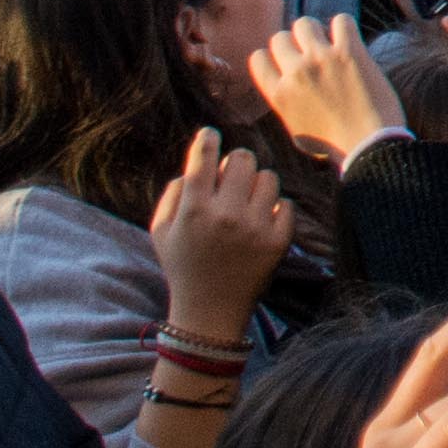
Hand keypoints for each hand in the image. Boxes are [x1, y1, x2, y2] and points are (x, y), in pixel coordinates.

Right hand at [148, 125, 292, 333]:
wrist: (210, 312)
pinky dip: (275, 209)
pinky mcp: (277, 242)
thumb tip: (198, 164)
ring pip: (268, 178)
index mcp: (194, 211)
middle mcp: (226, 216)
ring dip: (256, 185)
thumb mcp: (161, 231)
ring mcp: (255, 229)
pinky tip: (260, 221)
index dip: (207, 140)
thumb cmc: (183, 265)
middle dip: (235, 163)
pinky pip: (286, 205)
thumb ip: (174, 193)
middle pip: (243, 159)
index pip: (204, 158)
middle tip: (230, 176)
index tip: (210, 135)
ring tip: (246, 201)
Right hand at [247, 17, 412, 164]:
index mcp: (278, 94)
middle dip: (295, 45)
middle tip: (311, 55)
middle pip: (280, 37)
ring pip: (305, 23)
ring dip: (316, 31)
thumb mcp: (295, 129)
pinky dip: (343, 27)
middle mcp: (295, 73)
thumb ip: (286, 103)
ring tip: (329, 44)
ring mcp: (321, 59)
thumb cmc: (334, 145)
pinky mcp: (349, 52)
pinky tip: (348, 40)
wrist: (368, 146)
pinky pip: (340, 20)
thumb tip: (285, 85)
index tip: (287, 64)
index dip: (273, 58)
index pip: (258, 58)